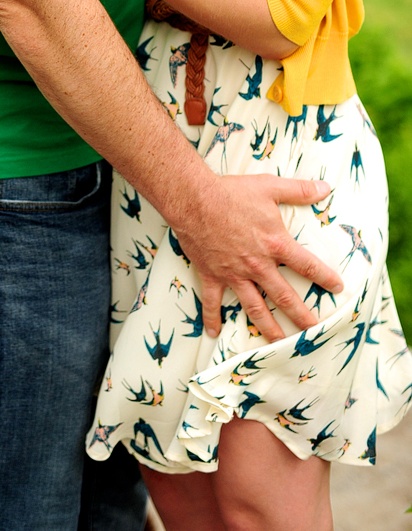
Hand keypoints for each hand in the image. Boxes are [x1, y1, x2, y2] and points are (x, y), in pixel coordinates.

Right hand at [176, 173, 342, 340]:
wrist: (194, 199)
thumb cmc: (231, 192)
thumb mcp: (269, 187)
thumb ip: (298, 190)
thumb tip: (325, 187)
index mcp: (275, 244)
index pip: (307, 266)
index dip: (325, 278)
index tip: (338, 289)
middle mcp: (258, 265)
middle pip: (285, 297)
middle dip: (302, 316)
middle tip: (313, 332)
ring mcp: (234, 274)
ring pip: (255, 307)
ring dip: (268, 327)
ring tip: (279, 343)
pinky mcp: (212, 275)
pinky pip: (212, 302)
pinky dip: (212, 318)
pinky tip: (214, 333)